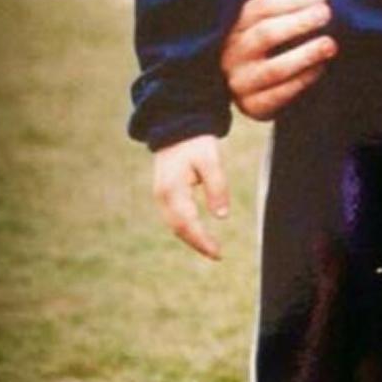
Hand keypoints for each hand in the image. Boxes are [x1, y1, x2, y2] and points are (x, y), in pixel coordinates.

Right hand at [152, 134, 229, 259]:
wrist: (177, 126)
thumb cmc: (196, 142)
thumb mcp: (211, 160)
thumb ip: (216, 187)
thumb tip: (221, 216)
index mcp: (172, 190)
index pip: (187, 223)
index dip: (202, 240)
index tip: (218, 253)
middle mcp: (162, 196)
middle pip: (178, 228)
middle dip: (197, 243)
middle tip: (217, 255)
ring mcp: (160, 195)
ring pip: (174, 223)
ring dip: (191, 237)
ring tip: (210, 248)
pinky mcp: (164, 192)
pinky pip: (174, 216)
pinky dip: (186, 226)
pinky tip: (199, 231)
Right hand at [221, 0, 335, 120]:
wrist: (251, 87)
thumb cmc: (260, 40)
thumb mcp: (255, 14)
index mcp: (230, 26)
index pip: (259, 8)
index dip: (292, 0)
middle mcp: (230, 55)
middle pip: (266, 35)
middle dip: (300, 23)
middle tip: (328, 14)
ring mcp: (239, 83)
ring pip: (274, 68)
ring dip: (306, 54)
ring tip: (331, 43)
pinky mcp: (252, 108)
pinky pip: (279, 95)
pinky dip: (303, 81)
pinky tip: (322, 68)